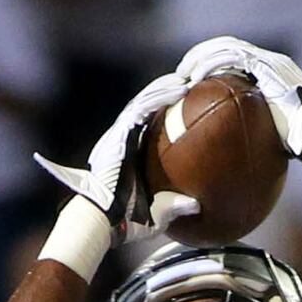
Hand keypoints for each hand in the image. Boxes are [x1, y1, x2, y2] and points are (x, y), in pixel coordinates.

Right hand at [36, 69, 197, 227]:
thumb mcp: (159, 215)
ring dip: (166, 87)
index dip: (166, 111)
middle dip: (166, 91)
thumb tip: (197, 205)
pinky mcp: (119, 135)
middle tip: (192, 82)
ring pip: (144, 102)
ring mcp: (120, 136)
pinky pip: (140, 110)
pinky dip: (159, 97)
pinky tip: (178, 90)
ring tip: (187, 79)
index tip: (187, 102)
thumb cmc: (128, 222)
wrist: (103, 220)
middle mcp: (124, 141)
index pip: (150, 127)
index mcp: (132, 155)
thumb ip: (175, 207)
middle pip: (147, 108)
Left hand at [174, 34, 301, 156]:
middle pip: (228, 47)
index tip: (194, 77)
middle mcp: (271, 61)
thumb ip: (252, 128)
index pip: (237, 58)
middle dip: (202, 55)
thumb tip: (231, 149)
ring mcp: (268, 60)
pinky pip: (230, 57)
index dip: (213, 62)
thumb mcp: (268, 131)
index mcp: (272, 71)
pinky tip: (193, 78)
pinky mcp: (264, 63)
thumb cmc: (293, 140)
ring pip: (225, 48)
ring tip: (182, 73)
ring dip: (200, 58)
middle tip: (182, 72)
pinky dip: (209, 64)